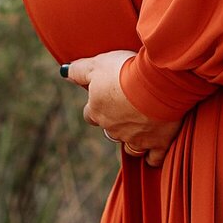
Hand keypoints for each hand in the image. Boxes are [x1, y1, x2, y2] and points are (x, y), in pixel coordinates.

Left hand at [62, 49, 181, 166]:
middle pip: (110, 131)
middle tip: (129, 106)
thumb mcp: (97, 64)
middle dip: (117, 122)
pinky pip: (153, 158)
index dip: (97, 106)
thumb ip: (79, 70)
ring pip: (130, 147)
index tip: (107, 97)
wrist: (156, 82)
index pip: (90, 115)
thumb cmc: (125, 70)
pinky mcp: (157, 143)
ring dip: (133, 139)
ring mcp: (135, 139)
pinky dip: (153, 155)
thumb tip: (64, 72)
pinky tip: (156, 146)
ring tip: (143, 126)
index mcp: (97, 111)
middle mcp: (113, 129)